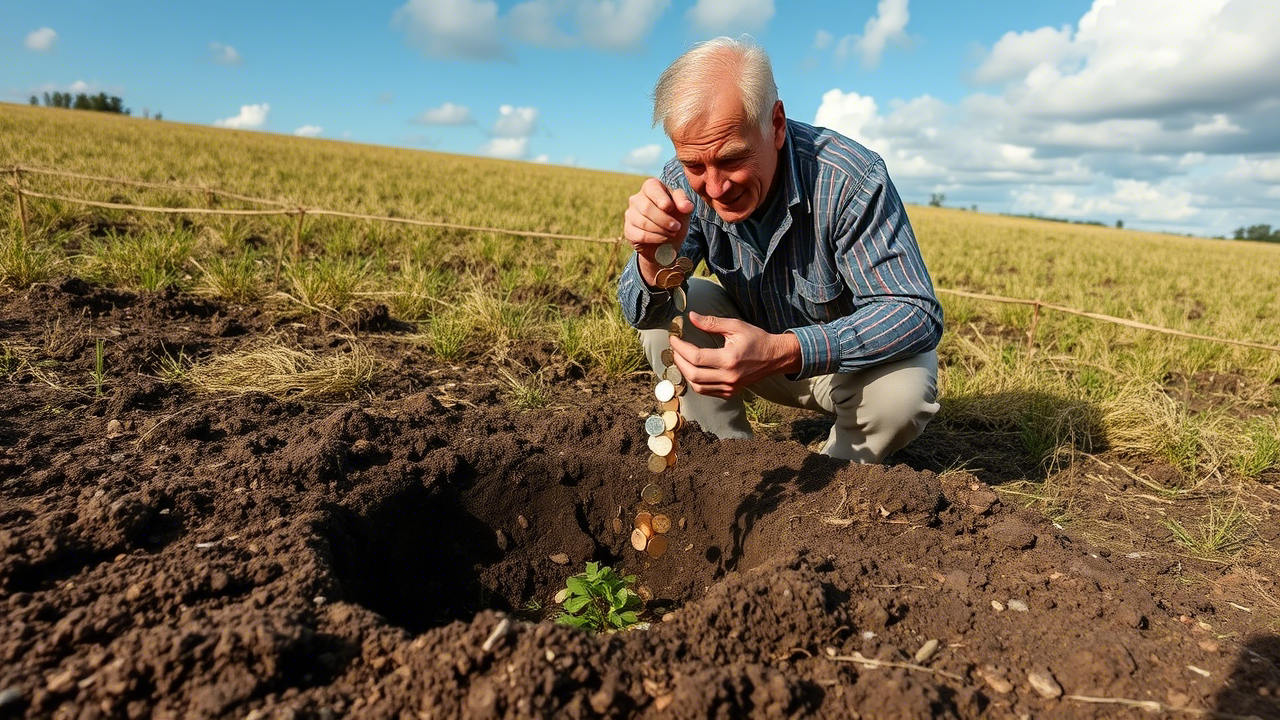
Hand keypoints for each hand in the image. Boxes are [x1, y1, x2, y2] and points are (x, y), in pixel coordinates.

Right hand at [623, 178, 693, 285]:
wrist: (668, 241)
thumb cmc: (675, 218)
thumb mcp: (683, 209)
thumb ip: (685, 203)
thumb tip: (686, 207)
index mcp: (650, 187)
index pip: (651, 187)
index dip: (661, 198)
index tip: (671, 208)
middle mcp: (636, 198)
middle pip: (646, 207)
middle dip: (664, 219)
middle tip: (677, 227)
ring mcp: (630, 214)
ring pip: (643, 222)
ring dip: (661, 230)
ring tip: (672, 233)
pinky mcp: (628, 230)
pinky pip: (640, 235)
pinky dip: (655, 238)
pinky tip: (664, 238)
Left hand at [669, 312, 801, 397]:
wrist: (774, 357)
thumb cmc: (756, 339)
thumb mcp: (735, 326)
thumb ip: (711, 323)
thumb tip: (691, 317)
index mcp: (729, 359)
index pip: (696, 357)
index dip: (680, 348)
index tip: (674, 339)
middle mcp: (729, 377)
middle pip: (693, 374)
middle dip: (679, 361)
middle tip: (675, 349)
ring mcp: (730, 387)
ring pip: (697, 386)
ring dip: (685, 372)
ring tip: (681, 359)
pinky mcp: (730, 392)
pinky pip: (706, 391)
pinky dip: (695, 382)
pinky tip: (692, 370)